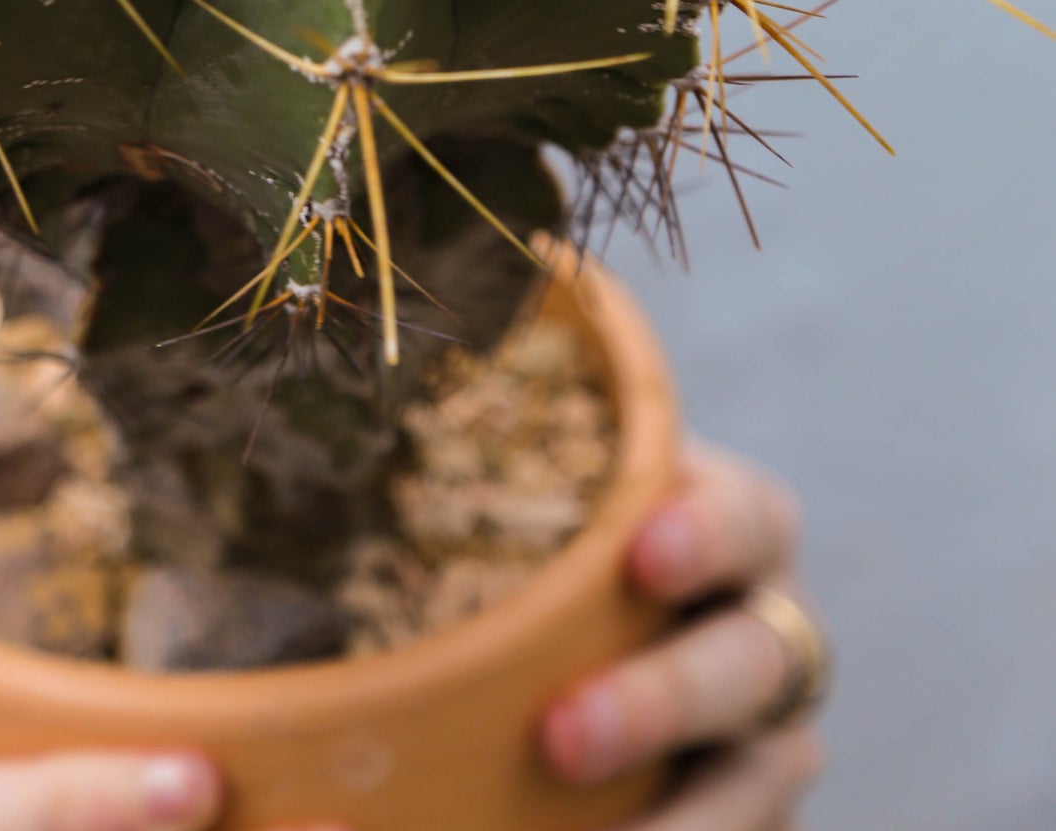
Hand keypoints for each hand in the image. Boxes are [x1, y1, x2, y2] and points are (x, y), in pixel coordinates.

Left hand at [541, 441, 825, 828]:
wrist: (577, 641)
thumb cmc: (547, 534)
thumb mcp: (549, 487)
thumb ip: (507, 447)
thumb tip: (401, 381)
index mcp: (734, 526)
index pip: (749, 517)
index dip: (706, 534)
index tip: (638, 555)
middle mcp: (768, 631)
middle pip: (751, 664)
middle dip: (664, 701)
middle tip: (561, 735)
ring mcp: (764, 742)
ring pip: (754, 785)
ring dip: (678, 821)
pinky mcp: (744, 819)